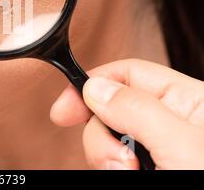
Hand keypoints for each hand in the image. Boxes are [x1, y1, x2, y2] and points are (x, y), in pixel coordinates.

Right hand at [50, 59, 203, 169]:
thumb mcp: (181, 147)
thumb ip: (137, 109)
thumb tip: (96, 88)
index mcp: (189, 102)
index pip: (129, 74)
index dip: (93, 85)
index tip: (64, 110)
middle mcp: (172, 123)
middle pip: (112, 109)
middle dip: (102, 136)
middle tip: (120, 164)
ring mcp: (159, 150)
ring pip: (110, 141)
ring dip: (107, 160)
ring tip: (128, 176)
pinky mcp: (148, 169)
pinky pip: (115, 164)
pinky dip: (112, 170)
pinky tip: (127, 177)